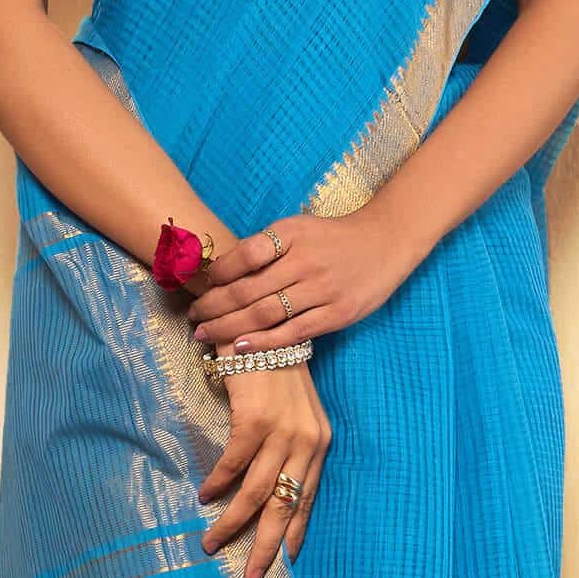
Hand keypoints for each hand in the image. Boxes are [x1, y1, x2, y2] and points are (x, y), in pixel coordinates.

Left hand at [188, 206, 421, 354]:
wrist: (384, 242)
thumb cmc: (332, 238)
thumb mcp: (298, 229)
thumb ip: (265, 248)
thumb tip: (220, 274)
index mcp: (291, 234)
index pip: (245, 255)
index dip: (217, 274)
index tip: (200, 286)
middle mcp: (305, 261)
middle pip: (248, 290)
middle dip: (214, 307)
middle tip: (193, 318)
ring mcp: (322, 290)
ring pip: (265, 314)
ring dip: (229, 327)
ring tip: (206, 335)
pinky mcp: (337, 314)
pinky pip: (292, 333)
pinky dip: (263, 342)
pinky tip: (240, 348)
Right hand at [198, 362, 330, 577]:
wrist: (260, 327)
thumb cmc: (273, 371)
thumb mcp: (294, 412)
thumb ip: (289, 448)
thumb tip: (270, 490)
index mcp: (319, 442)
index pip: (308, 498)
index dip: (296, 532)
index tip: (286, 561)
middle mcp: (306, 441)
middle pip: (285, 506)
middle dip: (267, 546)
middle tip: (253, 576)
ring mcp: (282, 431)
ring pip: (256, 494)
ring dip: (232, 523)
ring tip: (212, 543)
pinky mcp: (255, 420)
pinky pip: (233, 465)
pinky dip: (218, 484)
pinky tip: (205, 497)